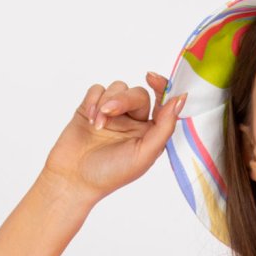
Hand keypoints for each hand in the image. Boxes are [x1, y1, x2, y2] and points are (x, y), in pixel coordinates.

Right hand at [42, 72, 186, 201]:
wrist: (74, 177)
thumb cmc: (111, 173)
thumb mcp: (145, 154)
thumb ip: (165, 127)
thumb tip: (180, 99)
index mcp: (150, 133)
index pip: (162, 103)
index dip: (161, 87)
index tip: (151, 78)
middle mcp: (134, 122)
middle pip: (138, 94)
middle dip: (123, 99)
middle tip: (109, 112)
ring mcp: (113, 114)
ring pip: (117, 88)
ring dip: (106, 103)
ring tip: (97, 125)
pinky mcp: (92, 107)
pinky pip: (98, 89)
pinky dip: (93, 101)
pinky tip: (90, 119)